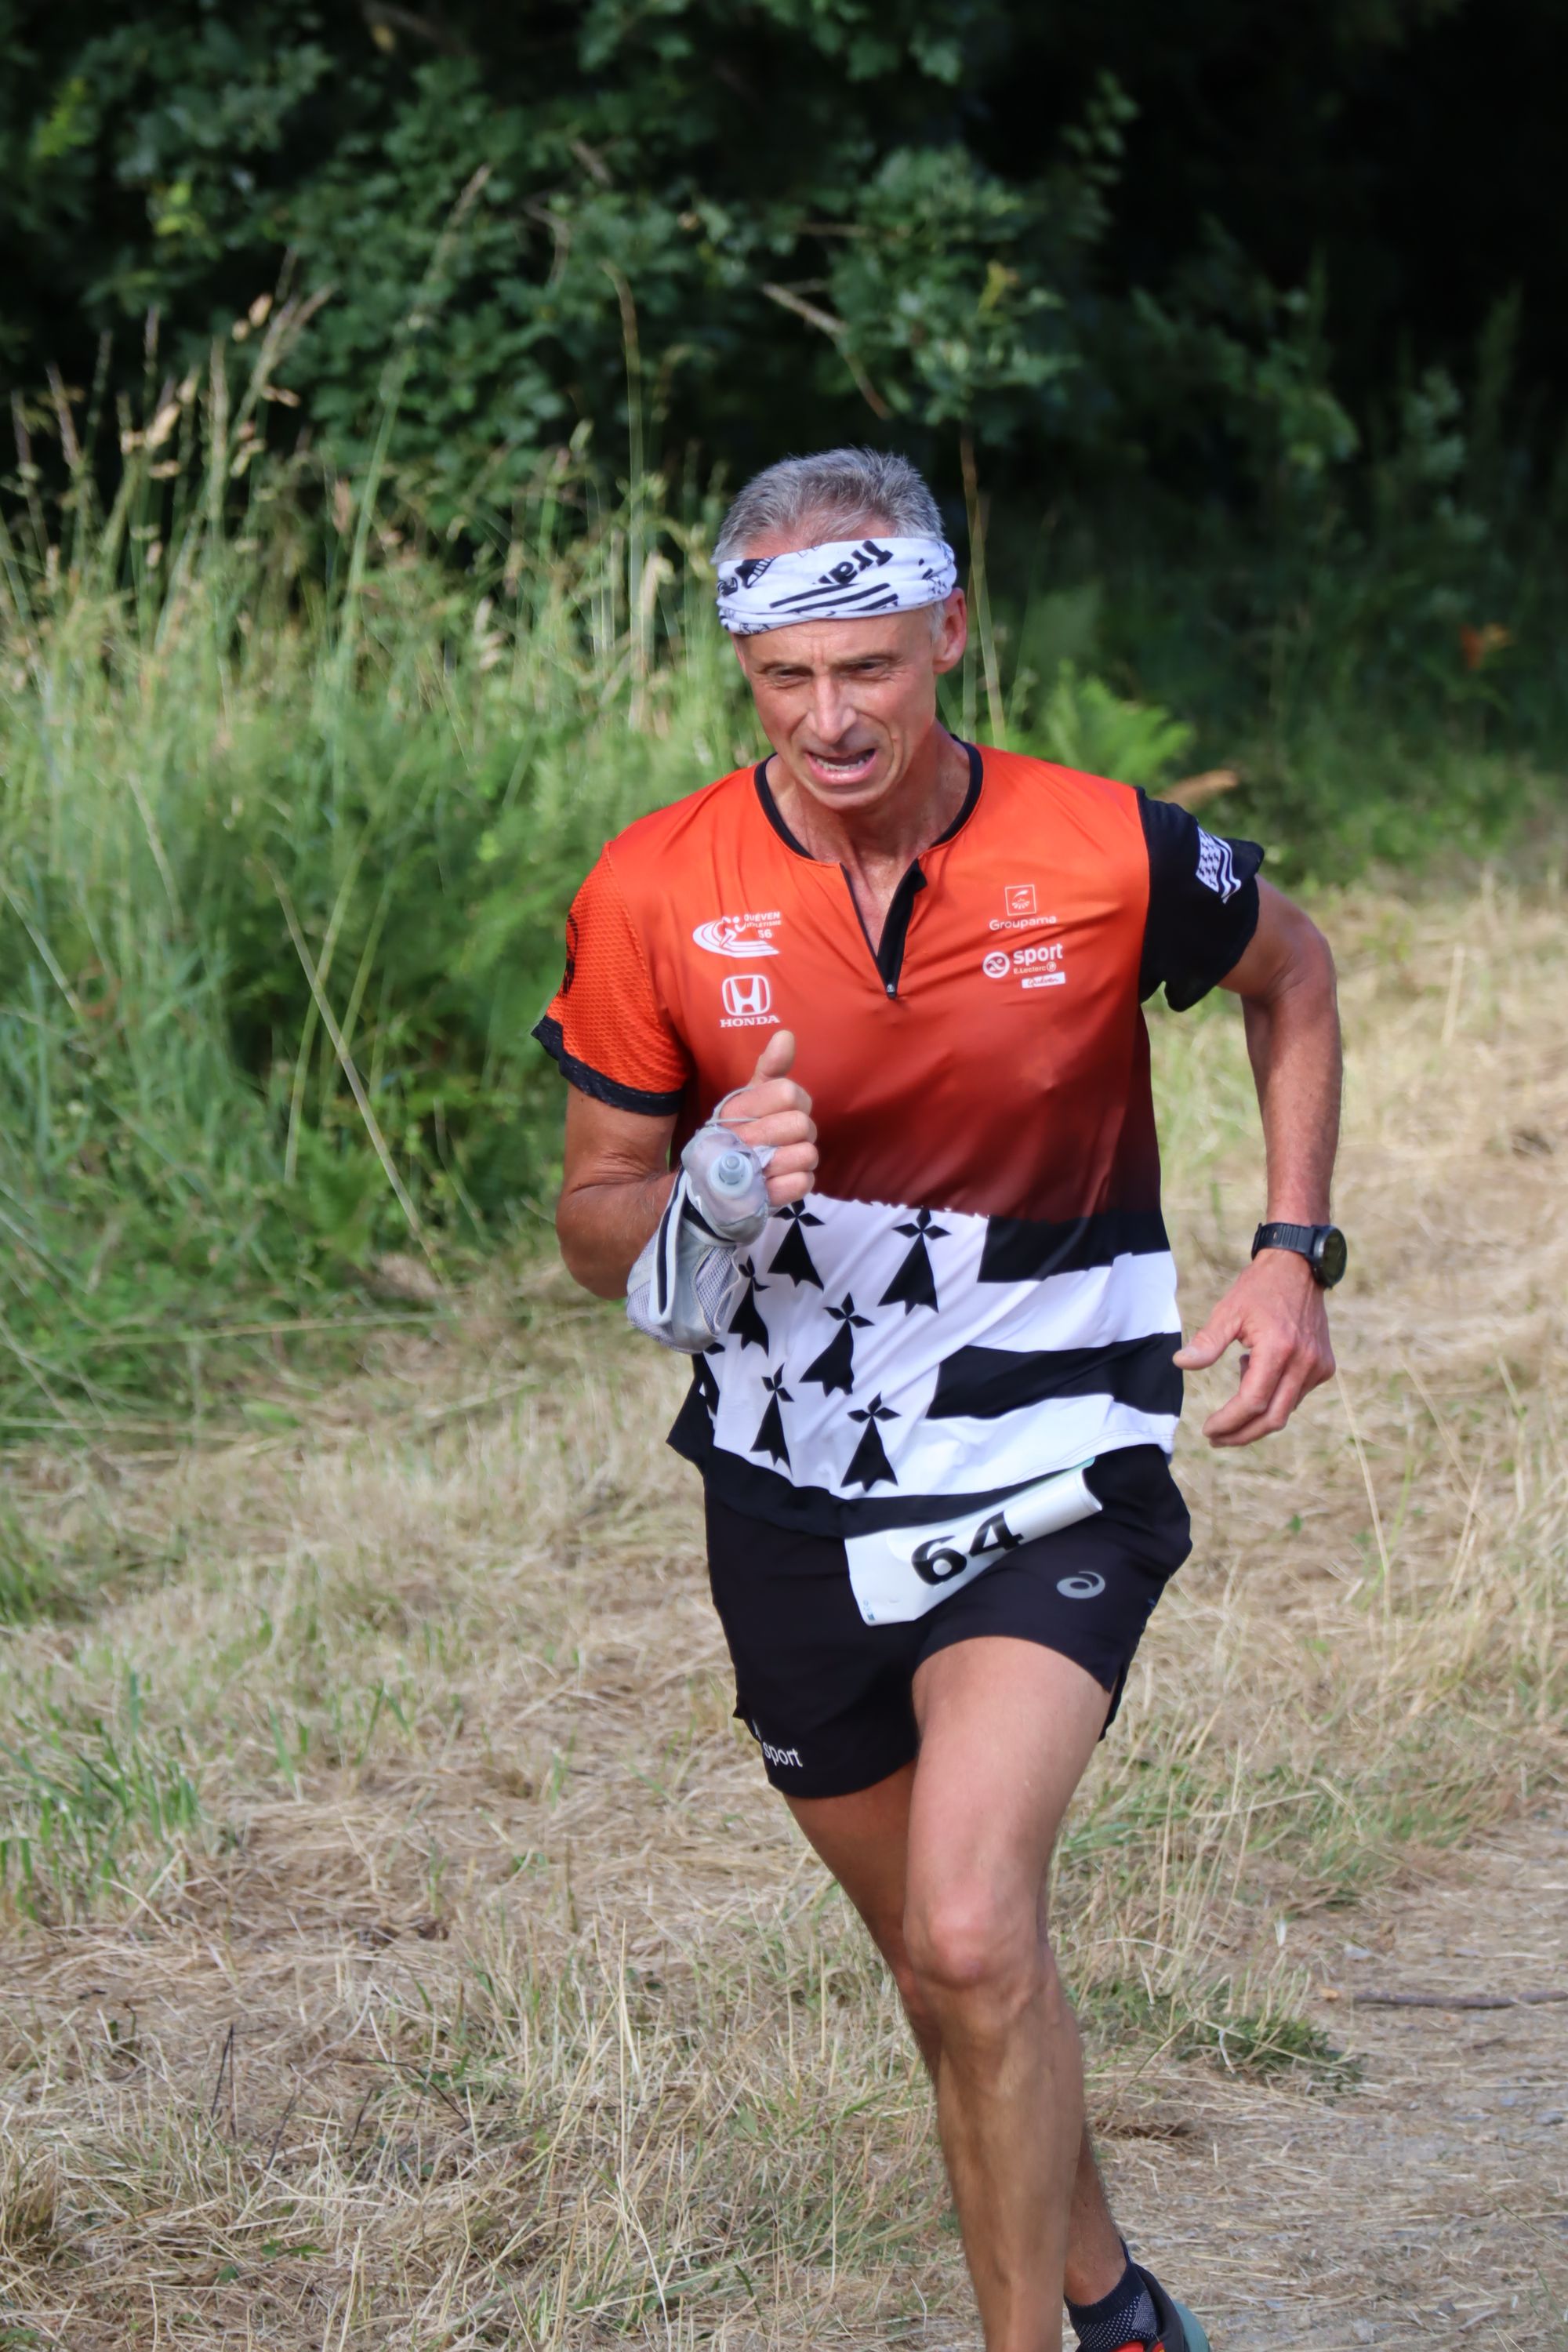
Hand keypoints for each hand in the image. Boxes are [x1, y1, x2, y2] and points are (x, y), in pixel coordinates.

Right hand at [720, 1030, 817, 1206]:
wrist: (708, 1190)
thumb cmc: (736, 1138)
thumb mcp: (747, 1100)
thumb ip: (769, 1069)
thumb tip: (786, 1035)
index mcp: (738, 1109)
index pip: (789, 1092)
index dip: (796, 1102)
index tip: (783, 1111)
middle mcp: (743, 1137)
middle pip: (803, 1124)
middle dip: (801, 1132)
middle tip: (784, 1139)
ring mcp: (753, 1170)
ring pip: (808, 1155)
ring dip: (801, 1158)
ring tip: (781, 1161)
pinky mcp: (764, 1199)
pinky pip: (804, 1183)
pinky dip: (798, 1182)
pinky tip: (780, 1180)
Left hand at [1173, 1248, 1334, 1446]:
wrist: (1299, 1268)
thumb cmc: (1259, 1288)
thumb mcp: (1228, 1310)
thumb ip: (1207, 1342)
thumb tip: (1181, 1364)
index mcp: (1279, 1349)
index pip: (1253, 1403)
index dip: (1229, 1422)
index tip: (1208, 1429)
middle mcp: (1304, 1362)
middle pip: (1273, 1419)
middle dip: (1242, 1434)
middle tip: (1216, 1438)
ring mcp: (1318, 1367)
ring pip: (1285, 1410)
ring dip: (1256, 1412)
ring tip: (1239, 1374)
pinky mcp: (1325, 1367)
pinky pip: (1295, 1395)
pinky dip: (1273, 1395)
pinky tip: (1257, 1368)